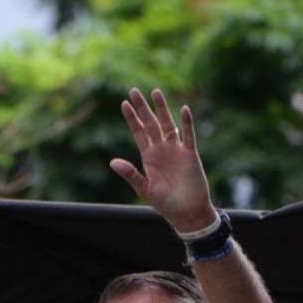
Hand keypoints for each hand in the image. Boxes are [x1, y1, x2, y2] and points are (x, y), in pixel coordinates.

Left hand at [109, 87, 216, 232]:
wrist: (187, 212)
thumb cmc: (165, 203)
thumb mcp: (144, 189)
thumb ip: (130, 174)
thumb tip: (112, 162)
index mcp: (149, 157)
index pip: (138, 133)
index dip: (131, 118)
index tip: (124, 104)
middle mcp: (161, 150)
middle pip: (150, 123)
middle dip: (142, 108)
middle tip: (134, 90)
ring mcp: (176, 150)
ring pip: (168, 124)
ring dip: (162, 109)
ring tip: (155, 92)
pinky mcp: (190, 154)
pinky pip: (188, 135)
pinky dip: (187, 123)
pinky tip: (184, 109)